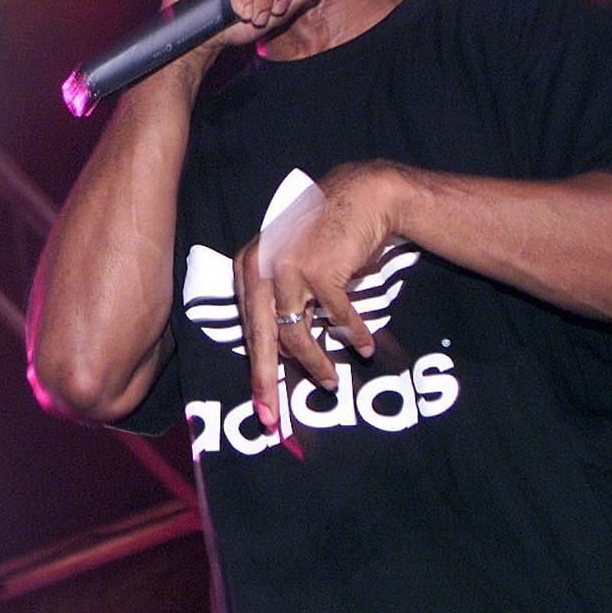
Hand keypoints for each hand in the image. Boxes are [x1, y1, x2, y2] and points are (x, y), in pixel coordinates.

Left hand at [233, 162, 405, 431]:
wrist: (360, 195)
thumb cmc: (326, 238)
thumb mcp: (291, 268)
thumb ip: (280, 304)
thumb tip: (281, 358)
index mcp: (246, 269)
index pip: (248, 330)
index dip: (256, 371)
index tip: (261, 406)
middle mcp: (258, 266)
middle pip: (262, 338)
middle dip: (267, 382)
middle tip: (272, 417)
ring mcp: (286, 266)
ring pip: (296, 333)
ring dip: (317, 363)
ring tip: (331, 382)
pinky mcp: (319, 267)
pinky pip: (336, 316)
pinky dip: (352, 334)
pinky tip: (365, 346)